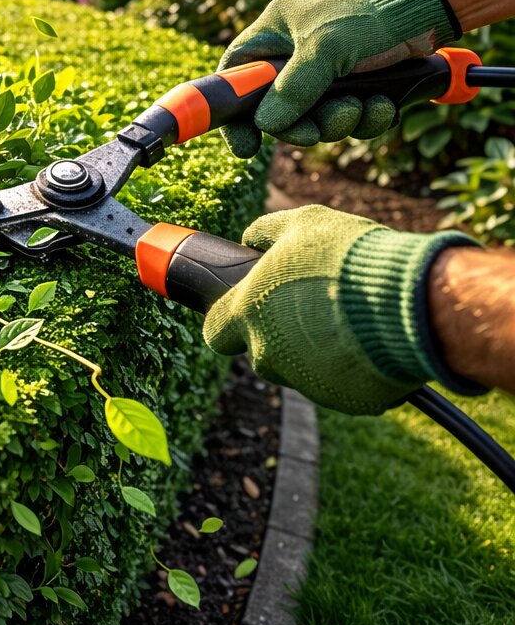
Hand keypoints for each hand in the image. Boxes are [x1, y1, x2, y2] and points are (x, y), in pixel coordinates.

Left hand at [203, 206, 479, 414]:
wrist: (409, 300)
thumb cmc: (348, 257)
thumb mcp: (302, 223)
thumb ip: (267, 231)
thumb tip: (251, 237)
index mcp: (248, 313)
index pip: (215, 332)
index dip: (229, 322)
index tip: (246, 313)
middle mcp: (269, 353)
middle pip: (262, 354)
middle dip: (280, 338)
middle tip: (312, 310)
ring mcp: (305, 381)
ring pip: (301, 372)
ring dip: (316, 354)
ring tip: (349, 323)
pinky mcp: (345, 400)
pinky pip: (342, 386)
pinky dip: (352, 370)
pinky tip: (371, 343)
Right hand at [218, 0, 459, 157]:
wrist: (425, 17)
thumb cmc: (368, 20)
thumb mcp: (324, 50)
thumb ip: (291, 89)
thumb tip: (265, 125)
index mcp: (273, 33)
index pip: (235, 75)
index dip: (232, 112)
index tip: (244, 145)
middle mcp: (292, 54)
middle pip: (276, 107)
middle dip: (302, 124)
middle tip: (315, 133)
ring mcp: (322, 73)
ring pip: (315, 118)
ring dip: (340, 122)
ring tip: (363, 107)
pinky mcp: (352, 86)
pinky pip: (346, 118)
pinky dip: (365, 119)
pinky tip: (383, 106)